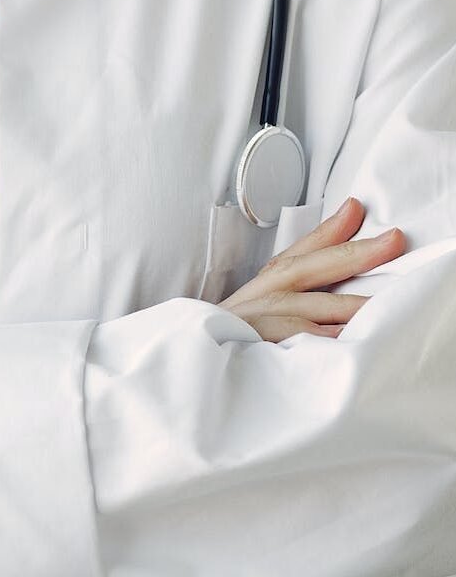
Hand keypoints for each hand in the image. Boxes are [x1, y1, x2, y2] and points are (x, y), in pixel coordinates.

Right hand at [219, 197, 405, 342]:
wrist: (182, 369)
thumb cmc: (231, 341)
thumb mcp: (262, 310)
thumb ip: (299, 293)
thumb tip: (338, 289)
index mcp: (266, 285)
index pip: (300, 251)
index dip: (330, 229)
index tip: (358, 207)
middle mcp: (261, 296)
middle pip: (308, 267)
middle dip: (353, 253)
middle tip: (394, 240)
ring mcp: (255, 320)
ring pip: (306, 306)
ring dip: (346, 303)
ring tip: (384, 302)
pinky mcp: (249, 346)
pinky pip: (288, 341)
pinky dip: (315, 341)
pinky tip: (341, 341)